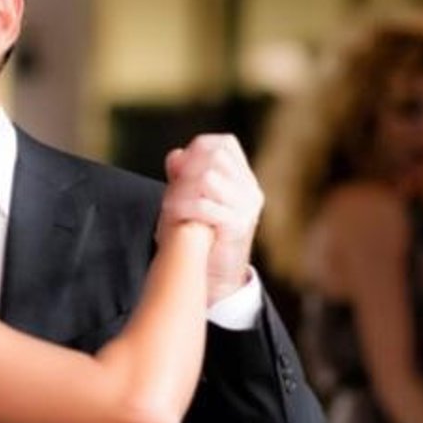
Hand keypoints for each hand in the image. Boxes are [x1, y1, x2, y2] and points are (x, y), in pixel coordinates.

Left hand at [158, 134, 263, 305]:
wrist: (213, 278)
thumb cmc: (198, 235)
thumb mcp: (186, 198)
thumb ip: (182, 174)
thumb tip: (175, 154)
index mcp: (243, 179)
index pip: (223, 144)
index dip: (196, 150)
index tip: (179, 170)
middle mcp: (250, 190)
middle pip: (213, 158)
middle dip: (184, 172)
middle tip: (172, 194)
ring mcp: (247, 208)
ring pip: (207, 178)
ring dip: (181, 191)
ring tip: (172, 207)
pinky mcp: (238, 226)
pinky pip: (204, 205)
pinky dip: (182, 208)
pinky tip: (175, 218)